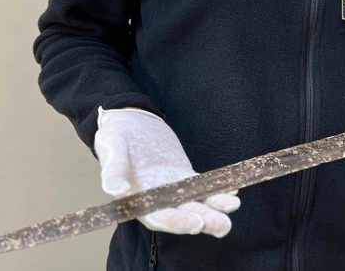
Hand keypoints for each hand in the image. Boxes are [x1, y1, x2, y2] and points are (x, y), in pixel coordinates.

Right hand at [93, 107, 239, 236]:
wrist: (127, 121)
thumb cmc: (114, 135)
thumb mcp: (111, 147)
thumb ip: (112, 169)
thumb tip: (115, 188)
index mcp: (136, 198)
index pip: (159, 217)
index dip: (178, 221)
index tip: (197, 223)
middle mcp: (156, 199)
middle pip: (182, 214)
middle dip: (204, 220)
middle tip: (224, 225)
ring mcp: (171, 188)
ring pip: (195, 202)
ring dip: (214, 207)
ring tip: (233, 205)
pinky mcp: (182, 176)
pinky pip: (201, 186)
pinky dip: (217, 189)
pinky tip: (233, 190)